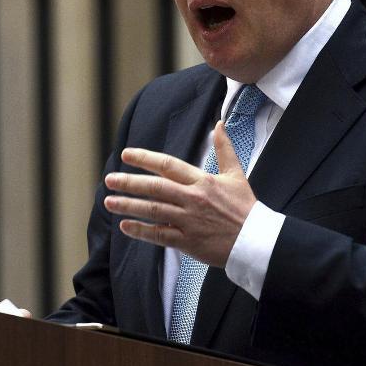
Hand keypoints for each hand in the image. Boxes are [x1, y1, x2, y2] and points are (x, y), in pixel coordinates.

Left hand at [104, 120, 256, 265]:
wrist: (256, 241)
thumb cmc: (245, 207)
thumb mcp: (236, 174)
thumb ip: (224, 148)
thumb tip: (219, 124)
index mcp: (202, 181)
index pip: (168, 165)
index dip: (145, 158)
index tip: (126, 154)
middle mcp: (193, 199)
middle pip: (155, 187)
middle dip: (129, 183)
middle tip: (109, 180)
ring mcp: (189, 221)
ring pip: (152, 211)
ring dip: (128, 206)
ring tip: (109, 201)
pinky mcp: (188, 241)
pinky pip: (159, 235)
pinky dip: (141, 231)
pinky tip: (125, 226)